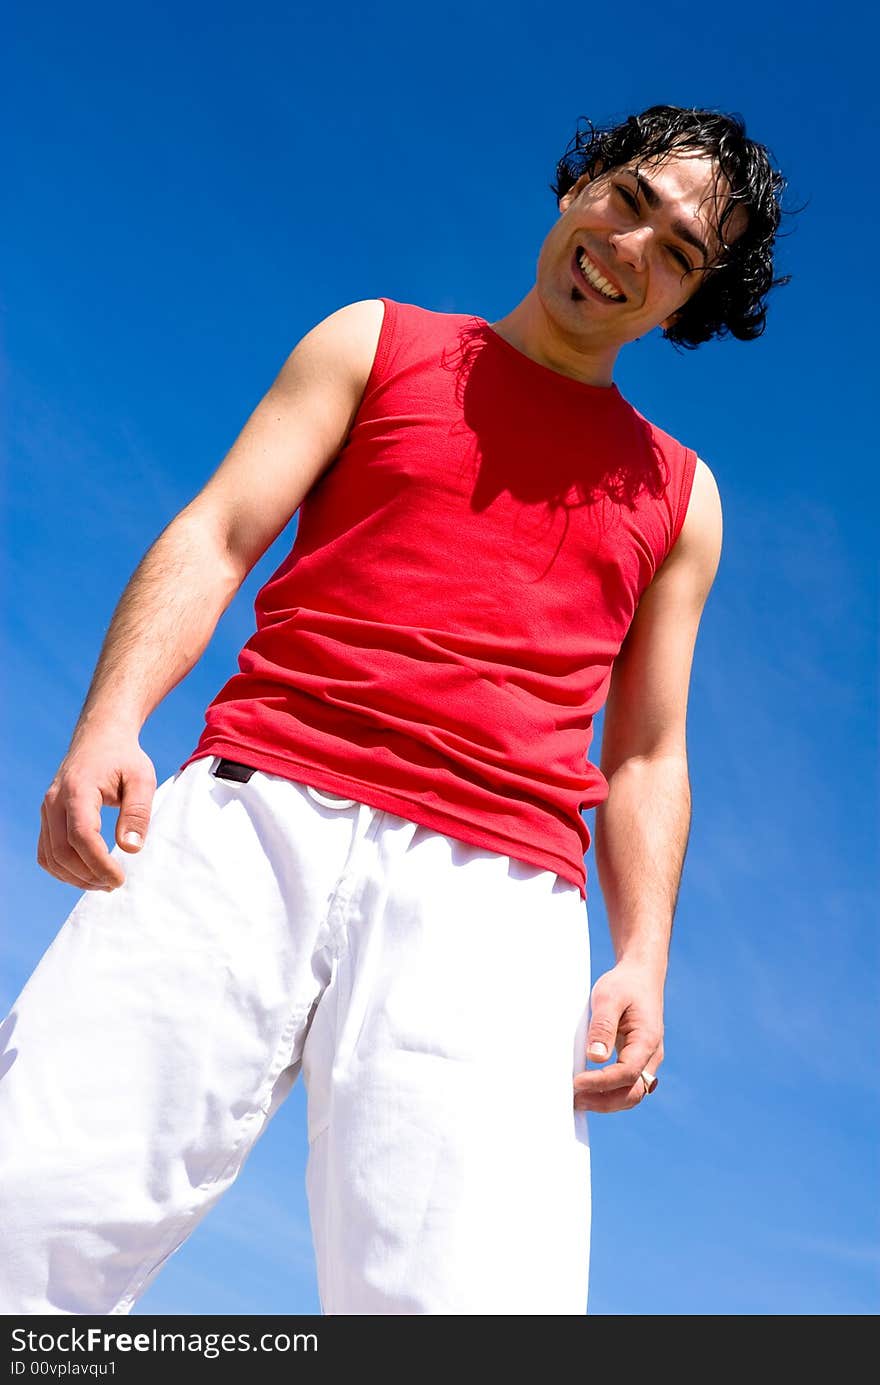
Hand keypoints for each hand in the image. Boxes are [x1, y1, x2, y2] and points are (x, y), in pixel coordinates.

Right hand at [37, 732, 156, 891]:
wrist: (100, 738)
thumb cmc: (124, 758)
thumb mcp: (142, 779)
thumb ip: (138, 813)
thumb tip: (131, 849)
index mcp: (78, 789)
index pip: (81, 836)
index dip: (99, 863)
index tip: (120, 879)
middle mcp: (55, 801)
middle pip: (62, 852)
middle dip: (88, 875)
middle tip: (116, 883)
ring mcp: (47, 810)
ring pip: (50, 857)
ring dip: (76, 877)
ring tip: (105, 882)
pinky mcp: (47, 817)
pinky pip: (46, 853)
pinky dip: (63, 870)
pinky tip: (88, 873)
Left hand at [572, 957, 664, 1112]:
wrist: (641, 975)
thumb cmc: (625, 984)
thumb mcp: (609, 997)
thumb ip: (602, 1027)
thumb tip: (595, 1057)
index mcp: (647, 1040)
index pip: (627, 1073)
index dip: (601, 1083)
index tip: (576, 1082)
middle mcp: (651, 1055)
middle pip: (633, 1093)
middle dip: (604, 1101)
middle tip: (575, 1100)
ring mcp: (646, 1060)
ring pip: (631, 1093)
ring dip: (606, 1101)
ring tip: (578, 1099)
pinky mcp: (636, 1059)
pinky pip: (626, 1085)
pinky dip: (609, 1093)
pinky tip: (589, 1090)